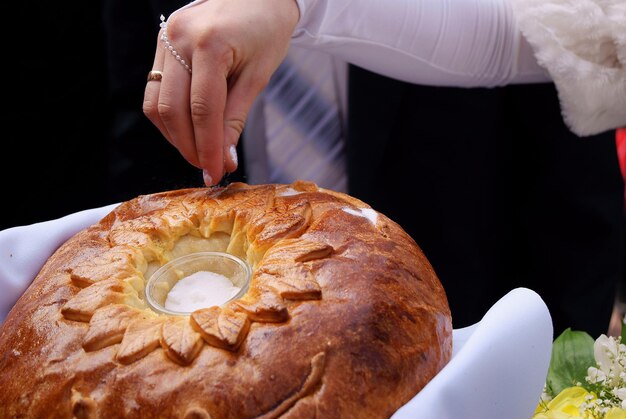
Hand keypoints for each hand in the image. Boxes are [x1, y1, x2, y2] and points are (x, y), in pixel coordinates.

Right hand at [143, 0, 299, 184]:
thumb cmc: (266, 29)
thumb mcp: (258, 75)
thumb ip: (236, 117)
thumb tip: (225, 159)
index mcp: (210, 44)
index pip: (203, 110)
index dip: (208, 148)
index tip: (216, 174)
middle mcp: (179, 39)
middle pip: (172, 110)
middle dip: (189, 147)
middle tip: (208, 169)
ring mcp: (165, 39)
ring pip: (156, 104)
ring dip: (175, 136)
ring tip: (199, 152)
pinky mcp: (160, 43)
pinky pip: (155, 90)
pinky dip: (170, 117)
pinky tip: (189, 130)